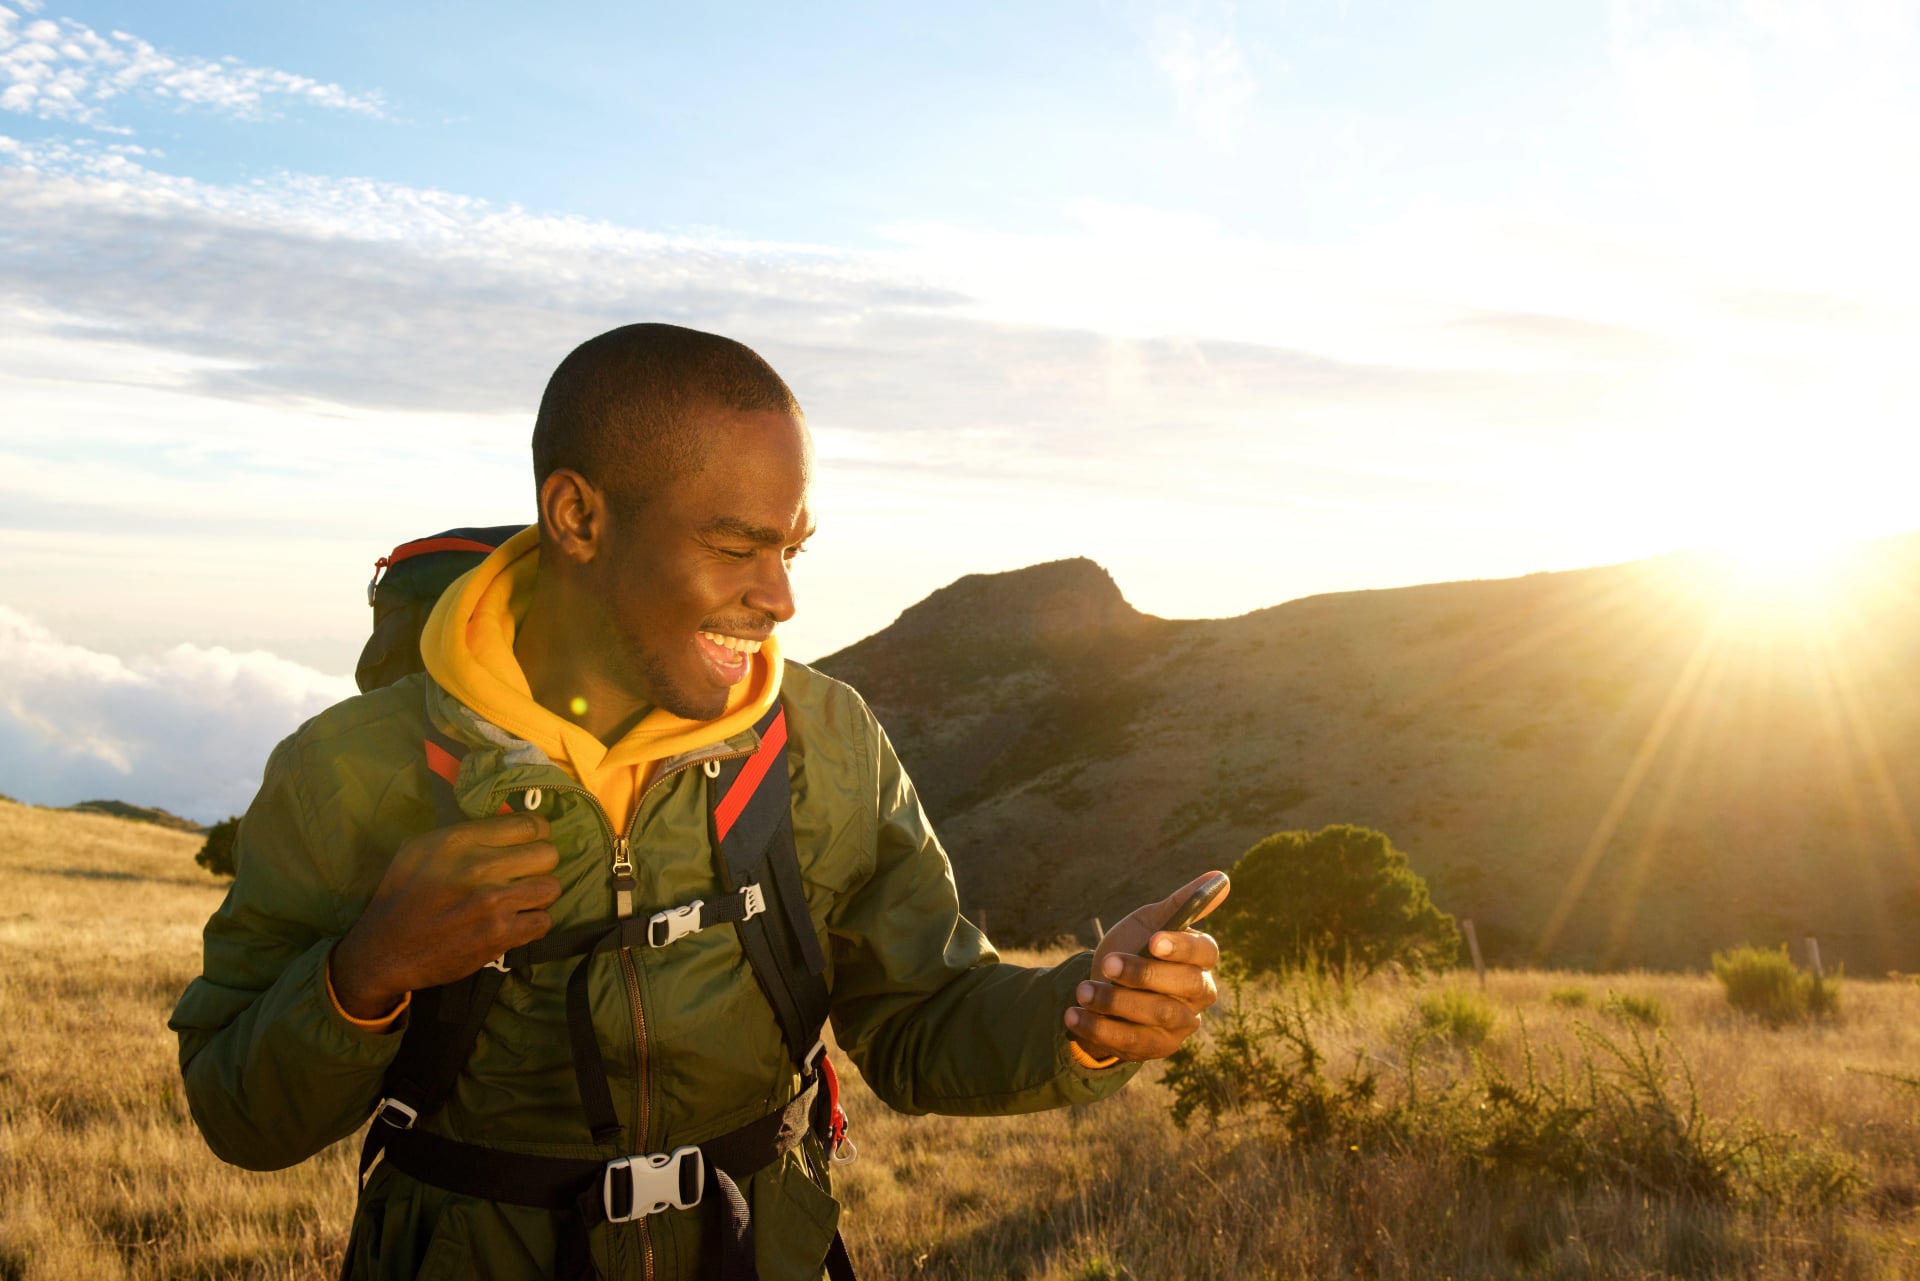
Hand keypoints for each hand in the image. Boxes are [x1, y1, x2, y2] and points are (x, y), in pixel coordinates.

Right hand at [329, 813, 560, 1019]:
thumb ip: (464, 834)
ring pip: (551, 888)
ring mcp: (492, 902)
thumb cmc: (401, 897)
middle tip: (524, 876)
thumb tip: (505, 822)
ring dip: (539, 896)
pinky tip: (515, 924)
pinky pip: (544, 922)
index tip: (531, 845)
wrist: (384, 952)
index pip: (529, 824)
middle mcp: (479, 866)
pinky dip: (533, 924)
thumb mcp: (420, 849)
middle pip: (548, 854)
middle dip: (539, 865)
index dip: (537, 835)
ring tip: (521, 901)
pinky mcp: (499, 935)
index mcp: (459, 840)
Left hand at [1065, 872, 1225, 1062]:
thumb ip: (1181, 903)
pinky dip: (1100, 1028)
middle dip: (1143, 975)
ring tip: (1083, 991)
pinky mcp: (1157, 1048)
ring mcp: (1181, 1025)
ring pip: (1157, 1015)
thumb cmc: (1134, 948)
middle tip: (1108, 963)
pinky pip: (1132, 1042)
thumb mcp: (1149, 922)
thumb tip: (1220, 876)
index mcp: (1200, 959)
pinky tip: (1074, 1015)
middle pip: (1184, 987)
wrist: (1105, 987)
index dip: (1182, 948)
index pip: (1205, 953)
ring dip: (1116, 1002)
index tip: (1153, 941)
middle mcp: (1199, 994)